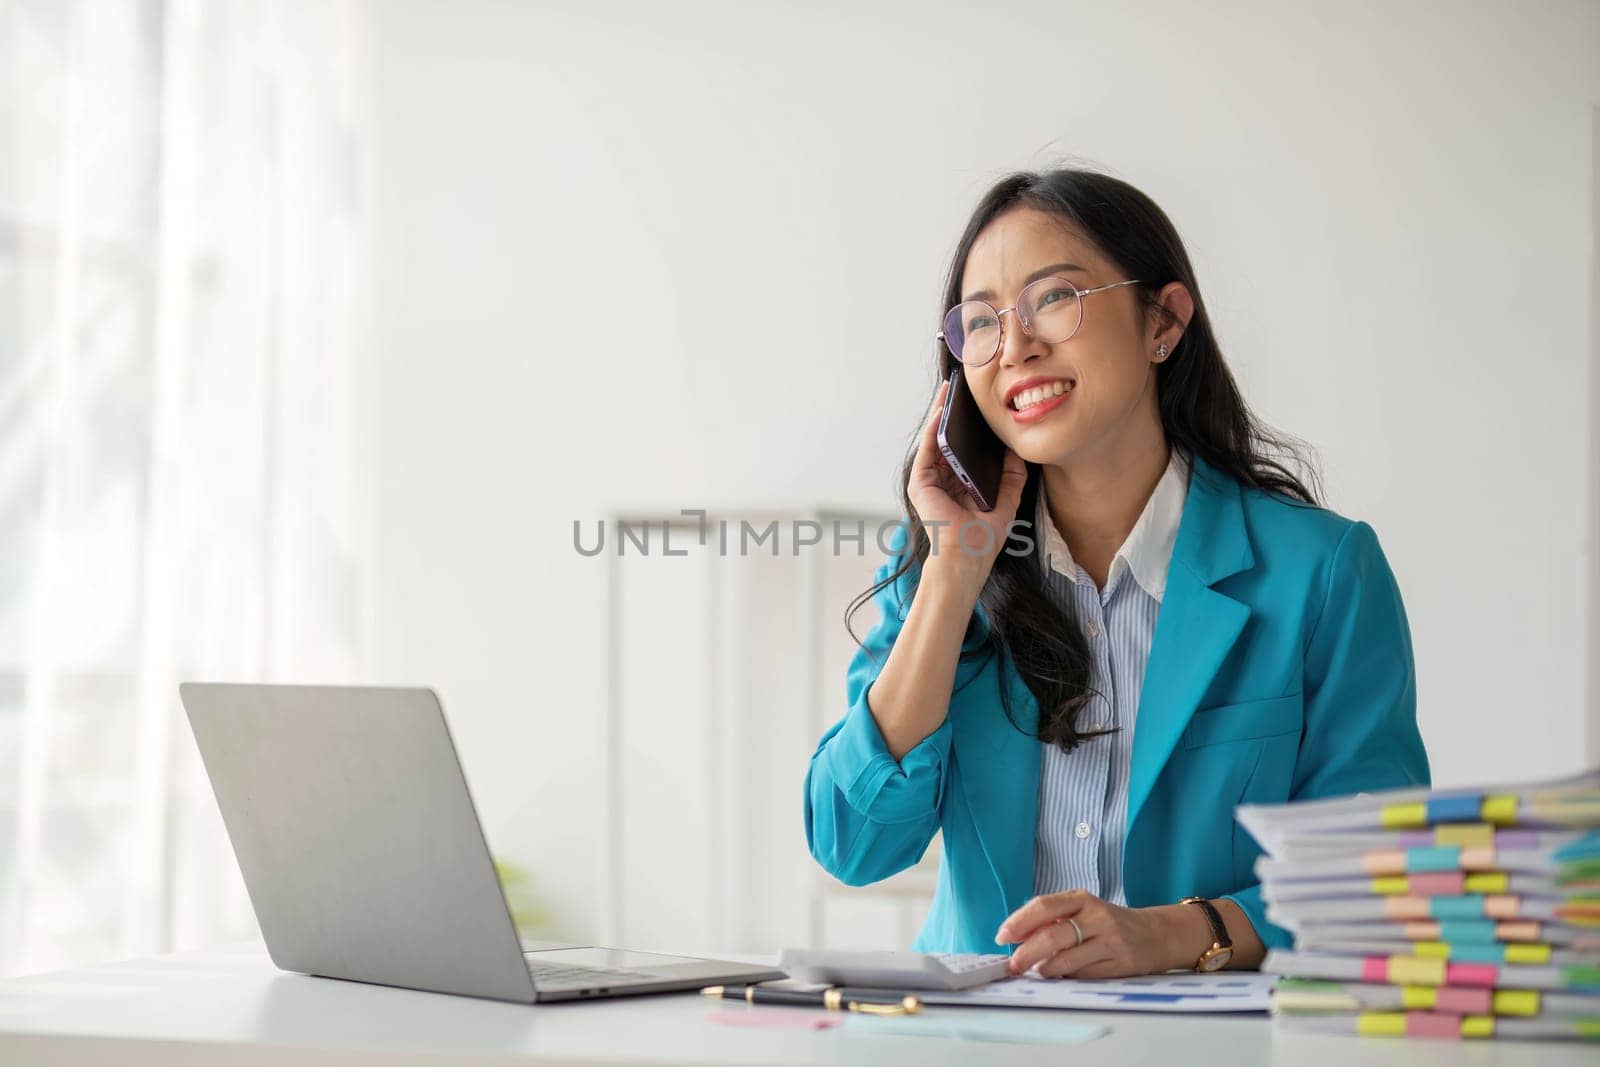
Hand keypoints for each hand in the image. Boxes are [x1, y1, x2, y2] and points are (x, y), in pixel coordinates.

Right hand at [906, 377, 1026, 590]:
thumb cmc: (983, 538)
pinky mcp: (920, 482)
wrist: (967, 557)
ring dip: (942, 414)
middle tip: (962, 387)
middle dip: (954, 414)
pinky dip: (933, 428)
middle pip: (949, 440)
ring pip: (936, 439)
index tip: (979, 405)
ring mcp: (930, 481)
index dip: (971, 427)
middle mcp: (944, 480)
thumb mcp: (1007, 500)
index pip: (964, 449)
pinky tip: (942, 411)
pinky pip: (928, 448)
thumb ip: (1012, 475)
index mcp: (961, 484)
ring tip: (951, 390)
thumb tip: (1015, 448)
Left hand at [994, 889, 1211, 978]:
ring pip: (1068, 959)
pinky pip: (1085, 975)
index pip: (1044, 906)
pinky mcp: (1122, 963)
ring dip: (1046, 969)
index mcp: (1082, 898)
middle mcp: (1097, 916)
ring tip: (1038, 971)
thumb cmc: (1107, 923)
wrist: (1155, 934)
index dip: (1019, 922)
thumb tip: (1015, 936)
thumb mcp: (1082, 910)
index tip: (1002, 936)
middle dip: (1026, 953)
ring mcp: (1111, 940)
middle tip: (1012, 965)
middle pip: (1053, 935)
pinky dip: (1068, 977)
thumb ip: (1053, 918)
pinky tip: (1062, 976)